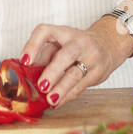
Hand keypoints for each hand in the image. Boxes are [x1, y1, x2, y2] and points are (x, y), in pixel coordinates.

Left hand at [18, 21, 132, 107]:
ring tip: (50, 99)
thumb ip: (45, 55)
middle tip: (42, 85)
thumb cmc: (76, 45)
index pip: (45, 32)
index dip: (33, 45)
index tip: (24, 61)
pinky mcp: (98, 72)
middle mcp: (78, 42)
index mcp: (63, 32)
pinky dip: (68, 95)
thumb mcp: (60, 43)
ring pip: (76, 73)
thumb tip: (27, 73)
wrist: (107, 44)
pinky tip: (58, 101)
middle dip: (53, 71)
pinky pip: (81, 86)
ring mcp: (91, 56)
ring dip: (62, 88)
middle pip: (66, 54)